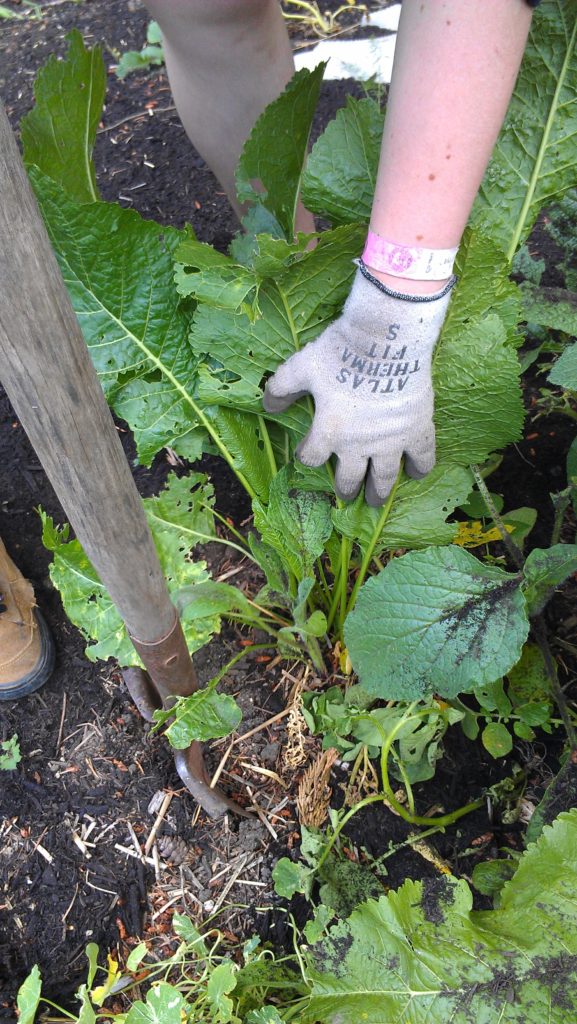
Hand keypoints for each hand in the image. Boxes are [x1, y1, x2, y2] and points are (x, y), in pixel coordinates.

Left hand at [263, 264, 453, 505]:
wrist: (386, 338)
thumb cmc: (341, 352)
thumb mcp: (302, 366)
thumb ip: (282, 387)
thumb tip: (268, 405)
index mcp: (329, 432)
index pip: (312, 456)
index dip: (307, 456)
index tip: (307, 454)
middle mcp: (359, 444)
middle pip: (349, 477)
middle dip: (345, 488)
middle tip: (346, 496)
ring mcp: (391, 440)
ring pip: (385, 476)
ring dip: (379, 491)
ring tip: (375, 501)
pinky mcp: (417, 428)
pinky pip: (422, 455)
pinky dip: (421, 467)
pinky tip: (417, 474)